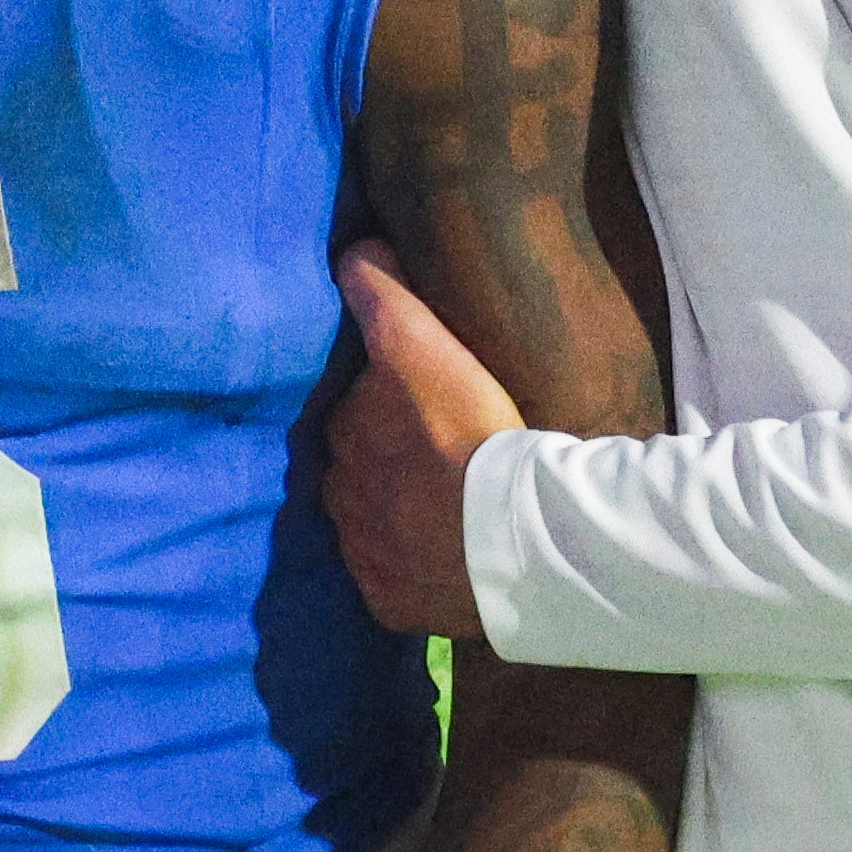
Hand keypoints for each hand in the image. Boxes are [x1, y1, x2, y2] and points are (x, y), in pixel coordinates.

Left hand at [323, 245, 521, 642]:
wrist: (512, 535)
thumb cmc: (467, 431)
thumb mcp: (419, 342)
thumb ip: (379, 290)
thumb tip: (352, 247)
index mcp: (343, 437)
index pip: (356, 416)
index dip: (389, 410)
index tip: (427, 411)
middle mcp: (340, 500)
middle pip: (362, 474)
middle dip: (390, 467)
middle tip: (442, 464)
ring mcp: (364, 558)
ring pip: (377, 529)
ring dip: (402, 520)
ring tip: (450, 515)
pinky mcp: (390, 604)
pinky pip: (398, 582)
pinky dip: (417, 571)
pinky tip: (451, 561)